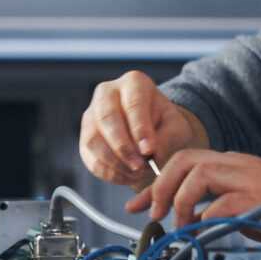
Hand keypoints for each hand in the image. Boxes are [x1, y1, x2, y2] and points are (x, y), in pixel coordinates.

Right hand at [78, 70, 206, 188]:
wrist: (150, 132)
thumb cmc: (164, 124)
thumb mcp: (175, 126)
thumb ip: (166, 137)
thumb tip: (150, 153)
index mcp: (133, 83)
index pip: (133, 103)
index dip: (140, 129)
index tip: (149, 150)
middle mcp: (107, 94)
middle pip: (107, 118)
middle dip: (123, 147)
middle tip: (140, 167)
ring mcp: (91, 116)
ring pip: (94, 140)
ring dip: (115, 162)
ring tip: (137, 174)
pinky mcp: (85, 139)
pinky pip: (90, 158)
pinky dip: (109, 172)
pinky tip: (127, 177)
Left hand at [126, 148, 260, 234]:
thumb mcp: (244, 205)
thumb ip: (216, 207)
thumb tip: (185, 222)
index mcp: (232, 164)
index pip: (183, 162)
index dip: (154, 184)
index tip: (135, 204)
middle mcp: (238, 165)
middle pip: (185, 160)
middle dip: (161, 187)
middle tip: (154, 214)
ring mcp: (250, 179)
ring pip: (199, 174)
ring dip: (182, 201)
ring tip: (181, 224)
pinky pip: (223, 204)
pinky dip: (207, 219)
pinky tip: (205, 232)